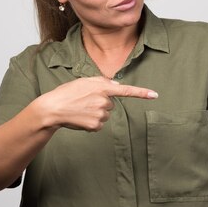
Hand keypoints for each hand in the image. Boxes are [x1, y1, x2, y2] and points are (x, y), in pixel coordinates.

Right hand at [37, 76, 157, 131]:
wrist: (53, 108)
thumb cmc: (67, 93)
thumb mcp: (84, 81)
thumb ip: (102, 82)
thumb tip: (117, 87)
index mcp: (102, 87)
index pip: (126, 90)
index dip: (142, 93)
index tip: (155, 95)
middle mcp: (104, 100)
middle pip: (111, 104)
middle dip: (101, 102)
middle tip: (84, 101)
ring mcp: (100, 114)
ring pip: (105, 114)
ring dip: (96, 112)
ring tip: (81, 109)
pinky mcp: (95, 125)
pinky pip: (99, 124)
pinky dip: (91, 122)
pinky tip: (81, 118)